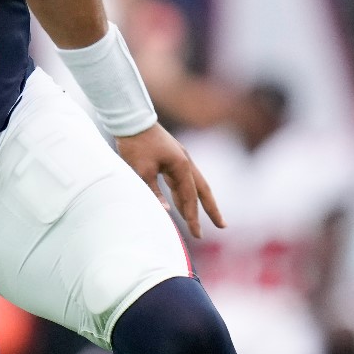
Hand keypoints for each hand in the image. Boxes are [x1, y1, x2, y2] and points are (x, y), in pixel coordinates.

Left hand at [115, 123, 223, 237]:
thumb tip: (167, 213)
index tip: (197, 234)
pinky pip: (180, 179)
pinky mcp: (170, 157)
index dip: (193, 217)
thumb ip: (154, 192)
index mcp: (181, 165)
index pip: (190, 197)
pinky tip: (179, 203)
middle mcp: (185, 162)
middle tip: (222, 226)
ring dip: (196, 202)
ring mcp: (179, 158)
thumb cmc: (135, 144)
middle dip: (211, 209)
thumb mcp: (142, 171)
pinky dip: (182, 193)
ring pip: (193, 184)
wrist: (130, 119)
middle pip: (202, 190)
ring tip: (197, 220)